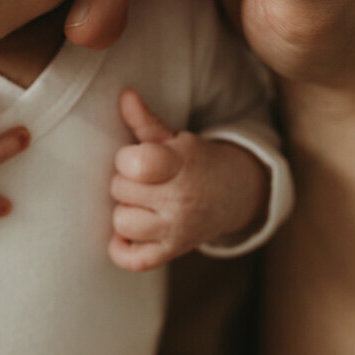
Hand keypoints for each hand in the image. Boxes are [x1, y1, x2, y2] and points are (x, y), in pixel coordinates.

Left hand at [109, 89, 268, 270]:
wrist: (233, 194)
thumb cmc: (194, 161)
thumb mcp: (174, 138)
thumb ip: (145, 120)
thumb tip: (125, 95)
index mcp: (181, 166)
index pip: (136, 164)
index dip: (126, 159)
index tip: (135, 158)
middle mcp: (179, 201)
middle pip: (120, 190)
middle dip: (124, 180)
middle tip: (142, 179)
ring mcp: (175, 231)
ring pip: (122, 222)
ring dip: (124, 209)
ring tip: (140, 200)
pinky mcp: (170, 252)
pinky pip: (133, 260)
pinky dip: (123, 250)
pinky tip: (128, 233)